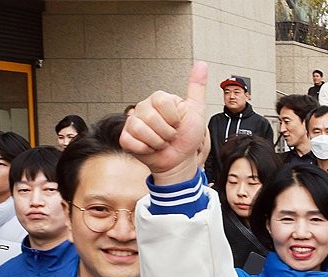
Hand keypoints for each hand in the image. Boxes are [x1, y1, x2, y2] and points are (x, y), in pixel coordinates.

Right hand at [119, 61, 208, 184]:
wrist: (180, 161)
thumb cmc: (187, 138)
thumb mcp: (196, 111)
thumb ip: (196, 88)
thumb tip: (202, 64)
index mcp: (159, 100)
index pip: (162, 102)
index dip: (174, 118)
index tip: (178, 123)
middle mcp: (144, 108)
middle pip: (151, 117)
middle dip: (167, 133)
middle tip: (170, 135)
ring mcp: (133, 122)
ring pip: (141, 130)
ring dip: (157, 142)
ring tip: (161, 142)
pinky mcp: (126, 138)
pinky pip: (131, 141)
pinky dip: (145, 149)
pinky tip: (150, 148)